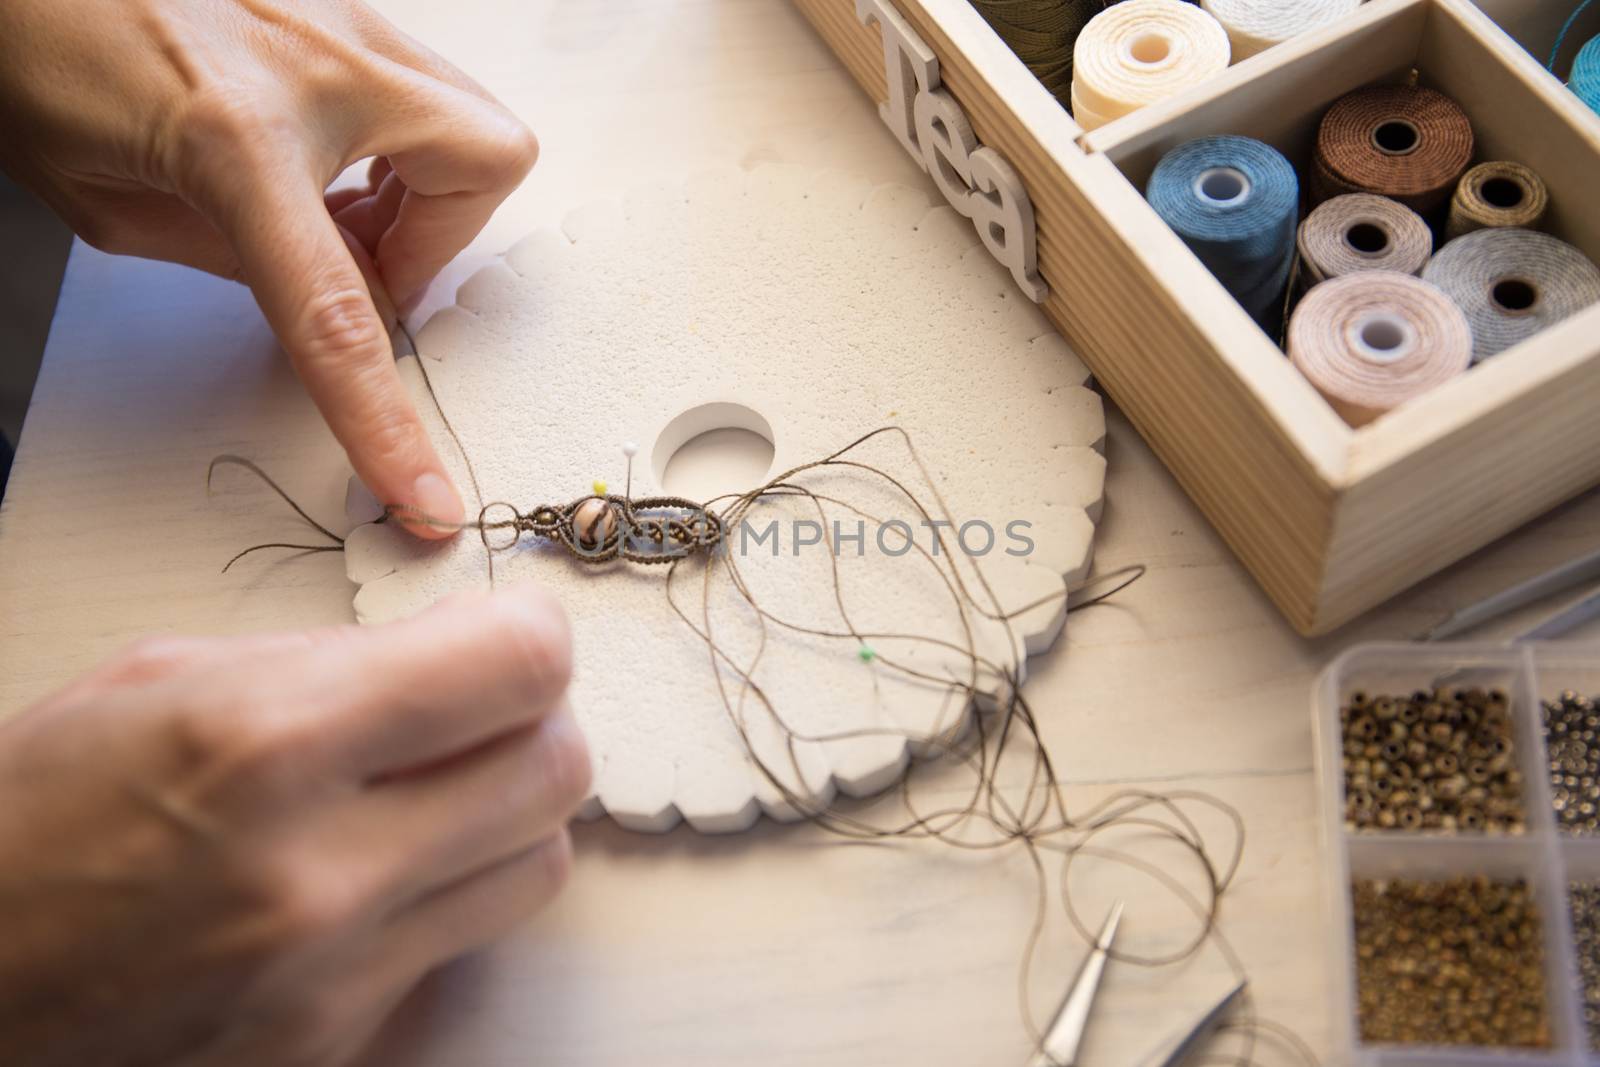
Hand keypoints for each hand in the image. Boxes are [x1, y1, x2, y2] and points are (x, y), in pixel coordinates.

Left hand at [0, 0, 539, 533]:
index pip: (337, 312)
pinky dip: (397, 135)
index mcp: (233, 135)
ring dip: (424, 187)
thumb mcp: (108, 201)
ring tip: (339, 205)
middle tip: (373, 263)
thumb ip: (235, 260)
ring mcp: (333, 13)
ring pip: (468, 119)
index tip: (423, 499)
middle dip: (445, 235)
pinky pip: (418, 81)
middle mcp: (310, 59)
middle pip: (481, 168)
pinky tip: (325, 149)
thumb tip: (334, 291)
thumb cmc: (28, 45)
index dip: (383, 421)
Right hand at [0, 586, 588, 1066]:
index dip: (529, 638)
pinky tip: (375, 873)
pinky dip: (446, 896)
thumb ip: (333, 660)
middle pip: (556, 771)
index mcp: (267, 744)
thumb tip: (461, 644)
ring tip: (432, 792)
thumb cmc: (26, 824)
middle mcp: (317, 872)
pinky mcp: (337, 1041)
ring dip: (508, 814)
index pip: (515, 669)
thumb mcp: (162, 682)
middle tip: (480, 709)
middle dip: (534, 721)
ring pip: (538, 866)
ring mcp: (334, 975)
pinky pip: (462, 945)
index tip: (510, 636)